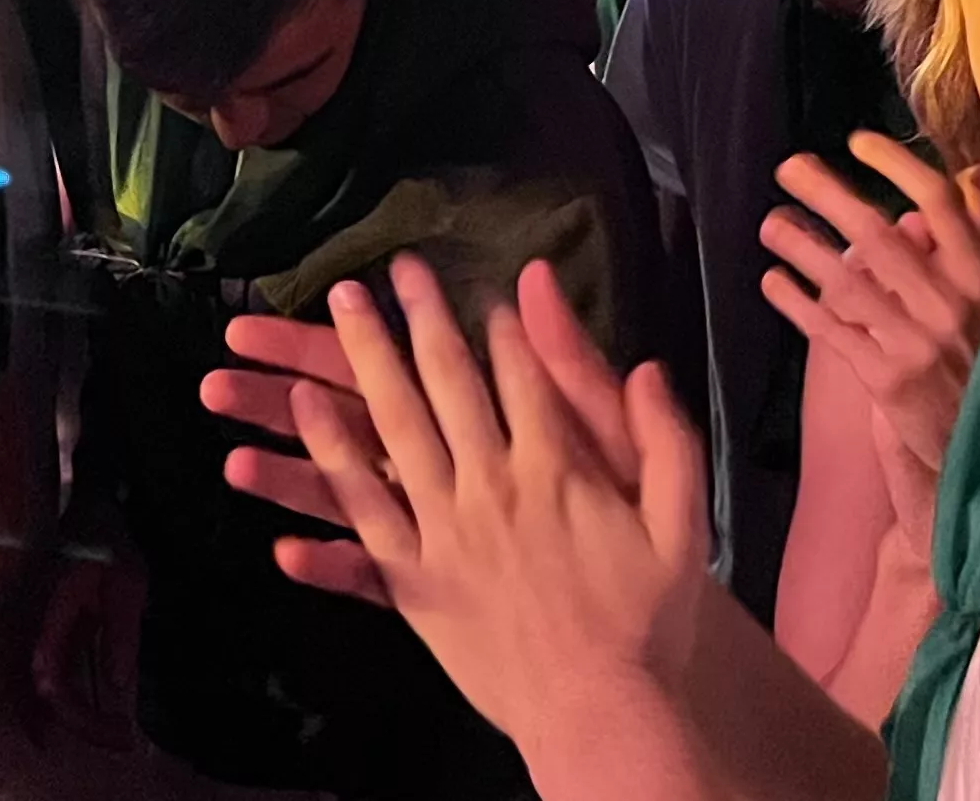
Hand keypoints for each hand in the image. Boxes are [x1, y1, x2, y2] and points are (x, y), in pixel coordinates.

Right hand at [26, 551, 145, 750]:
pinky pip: (35, 676)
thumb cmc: (108, 544)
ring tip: (110, 736)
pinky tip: (82, 717)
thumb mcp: (127, 585)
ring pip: (27, 690)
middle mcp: (27, 627)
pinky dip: (54, 704)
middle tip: (121, 740)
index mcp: (48, 615)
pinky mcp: (38, 631)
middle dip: (76, 724)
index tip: (119, 731)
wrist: (86, 509)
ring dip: (65, 719)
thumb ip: (120, 635)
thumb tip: (117, 685)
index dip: (78, 715)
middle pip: (34, 695)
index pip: (49, 680)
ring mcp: (28, 629)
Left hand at [242, 256, 717, 755]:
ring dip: (357, 363)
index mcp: (557, 466)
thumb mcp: (682, 522)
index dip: (495, 324)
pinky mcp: (413, 578)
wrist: (605, 710)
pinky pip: (360, 512)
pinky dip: (326, 461)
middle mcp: (491, 484)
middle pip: (445, 384)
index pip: (519, 374)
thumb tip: (647, 367)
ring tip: (334, 308)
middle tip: (389, 270)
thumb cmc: (650, 621)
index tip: (469, 281)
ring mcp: (445, 530)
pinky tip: (296, 417)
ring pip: (389, 430)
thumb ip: (665, 437)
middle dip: (418, 318)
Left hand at [758, 134, 979, 528]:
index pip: (941, 204)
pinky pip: (830, 331)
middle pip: (878, 234)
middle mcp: (951, 306)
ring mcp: (918, 344)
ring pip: (846, 280)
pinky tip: (772, 280)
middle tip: (789, 168)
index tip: (858, 142)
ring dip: (800, 245)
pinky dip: (796, 302)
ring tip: (770, 223)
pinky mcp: (888, 382)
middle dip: (826, 193)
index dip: (897, 166)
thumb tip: (975, 179)